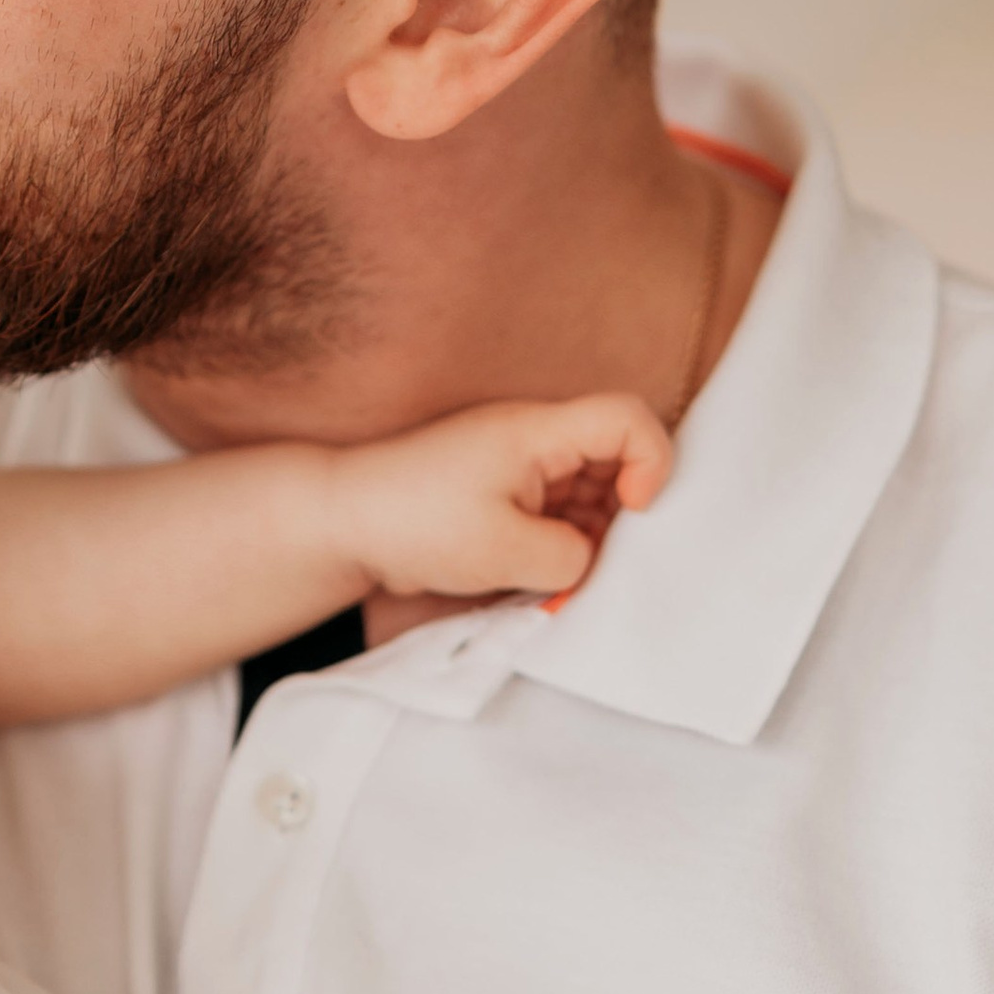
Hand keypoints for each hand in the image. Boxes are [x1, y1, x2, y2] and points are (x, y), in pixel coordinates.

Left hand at [334, 390, 672, 603]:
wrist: (341, 523)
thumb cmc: (416, 522)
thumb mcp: (506, 551)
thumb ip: (571, 558)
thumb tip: (588, 562)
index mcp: (538, 432)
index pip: (627, 418)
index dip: (651, 463)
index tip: (633, 511)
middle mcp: (533, 440)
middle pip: (615, 460)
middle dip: (621, 513)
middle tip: (597, 561)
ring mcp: (517, 466)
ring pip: (588, 492)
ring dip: (589, 535)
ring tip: (561, 573)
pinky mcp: (501, 494)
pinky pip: (555, 512)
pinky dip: (560, 542)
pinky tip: (539, 575)